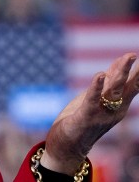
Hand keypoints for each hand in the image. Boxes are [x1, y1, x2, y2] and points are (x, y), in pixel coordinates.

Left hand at [42, 52, 138, 174]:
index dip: (135, 71)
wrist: (69, 147)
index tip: (137, 56)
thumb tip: (116, 66)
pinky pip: (92, 99)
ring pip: (113, 90)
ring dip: (118, 74)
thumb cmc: (82, 120)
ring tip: (126, 58)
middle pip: (125, 87)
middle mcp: (114, 110)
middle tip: (134, 54)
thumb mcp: (97, 100)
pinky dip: (96, 86)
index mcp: (118, 106)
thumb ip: (107, 85)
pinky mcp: (86, 116)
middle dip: (132, 71)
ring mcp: (102, 113)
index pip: (130, 86)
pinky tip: (99, 75)